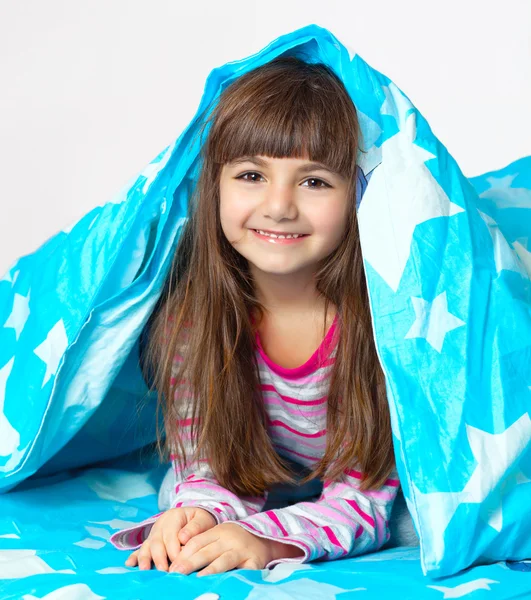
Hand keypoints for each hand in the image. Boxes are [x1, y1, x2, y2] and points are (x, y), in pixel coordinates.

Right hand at [124, 506, 216, 570]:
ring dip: (145, 558)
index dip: (174, 549)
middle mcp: (161, 524)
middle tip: (164, 571)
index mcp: (174, 516)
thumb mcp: (202, 519)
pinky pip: (140, 548)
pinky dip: (134, 556)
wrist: (195, 517)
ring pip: (147, 545)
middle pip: (157, 541)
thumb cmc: (200, 520)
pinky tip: (129, 563)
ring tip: (146, 570)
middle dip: (160, 557)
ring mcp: (154, 533)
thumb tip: (182, 538)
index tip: (179, 561)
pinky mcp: (150, 542)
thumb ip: (195, 527)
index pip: (171, 534)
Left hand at [169, 522, 303, 576]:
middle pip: (206, 551)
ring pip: (223, 560)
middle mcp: (229, 539)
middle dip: (190, 563)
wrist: (267, 538)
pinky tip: (224, 583)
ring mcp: (242, 550)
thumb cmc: (235, 541)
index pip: (197, 541)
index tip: (172, 565)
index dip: (184, 553)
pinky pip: (242, 571)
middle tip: (176, 573)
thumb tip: (178, 560)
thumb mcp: (219, 537)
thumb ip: (203, 544)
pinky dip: (233, 576)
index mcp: (218, 531)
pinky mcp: (254, 562)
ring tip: (197, 579)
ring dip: (209, 570)